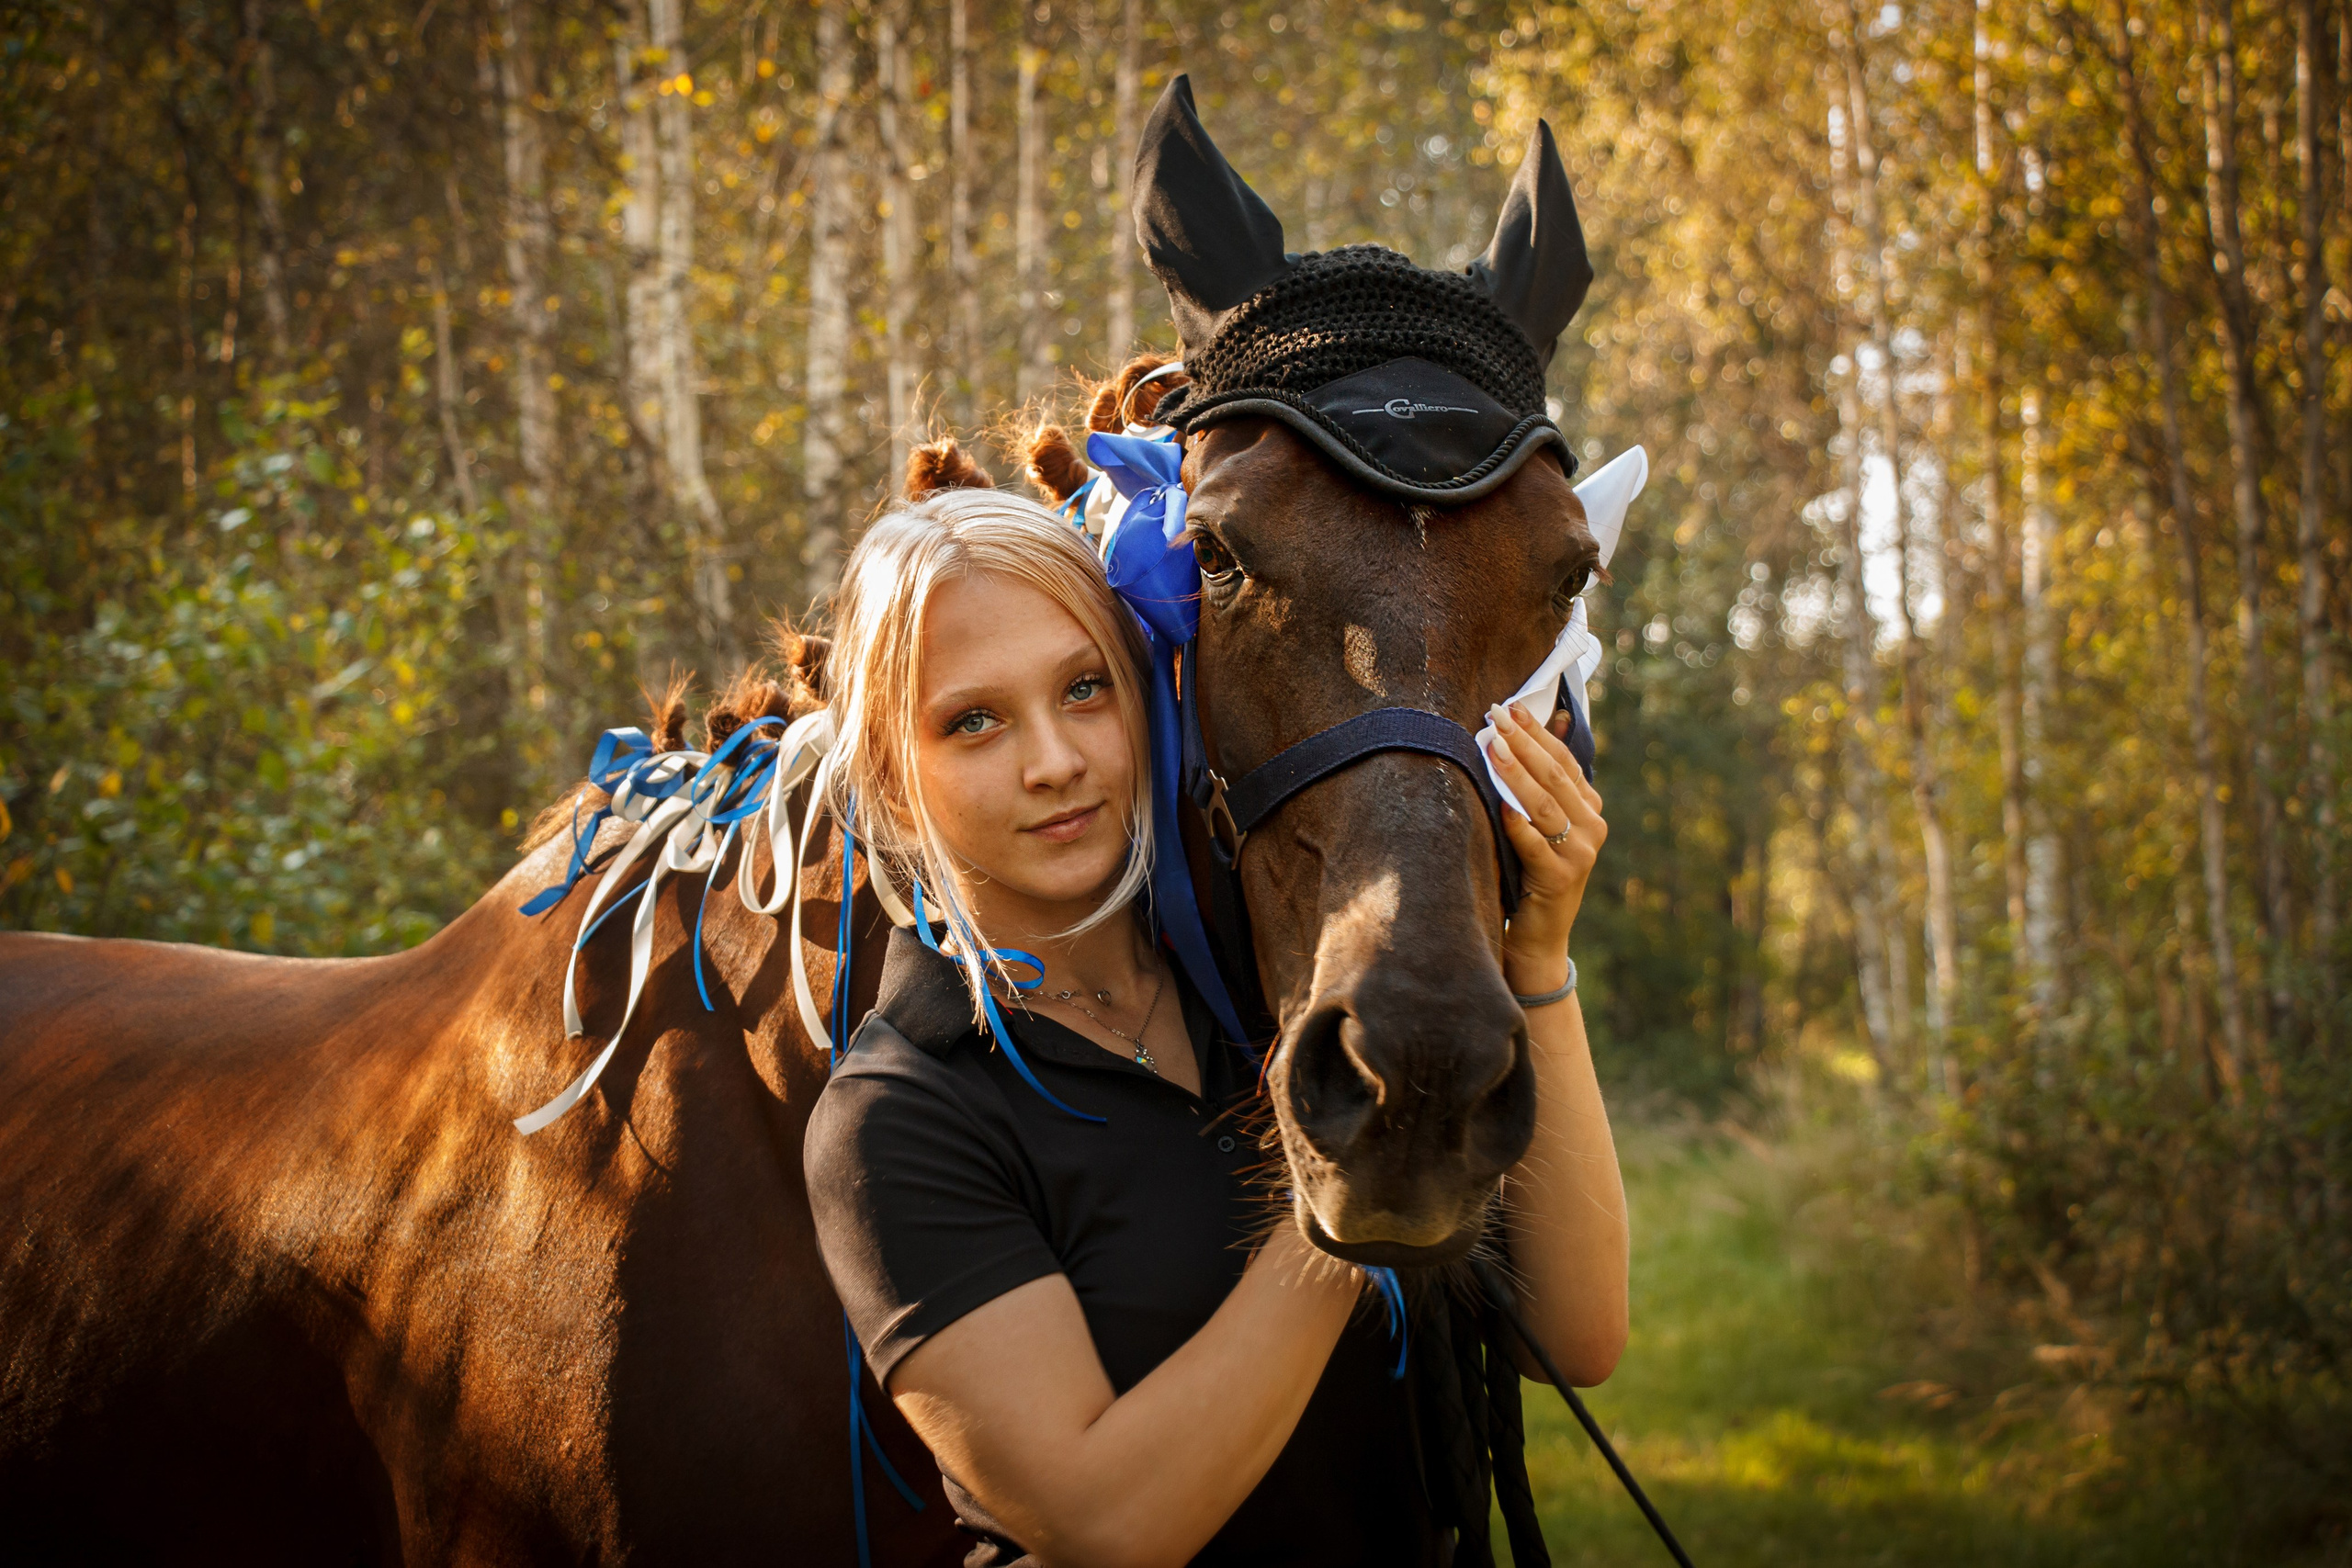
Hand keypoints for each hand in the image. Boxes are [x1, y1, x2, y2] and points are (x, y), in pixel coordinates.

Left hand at [1483, 702, 1605, 992]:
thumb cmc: (1533, 872)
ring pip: (1544, 805)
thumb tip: (1550, 722)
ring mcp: (1579, 855)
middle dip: (1524, 743)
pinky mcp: (1559, 879)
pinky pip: (1534, 844)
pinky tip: (1501, 803)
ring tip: (1494, 747)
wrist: (1539, 934)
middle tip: (1497, 716)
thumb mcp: (1544, 825)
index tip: (1511, 707)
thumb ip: (1547, 781)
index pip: (1565, 762)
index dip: (1538, 733)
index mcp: (1590, 810)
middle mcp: (1592, 829)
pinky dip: (1518, 823)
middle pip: (1555, 777)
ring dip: (1517, 773)